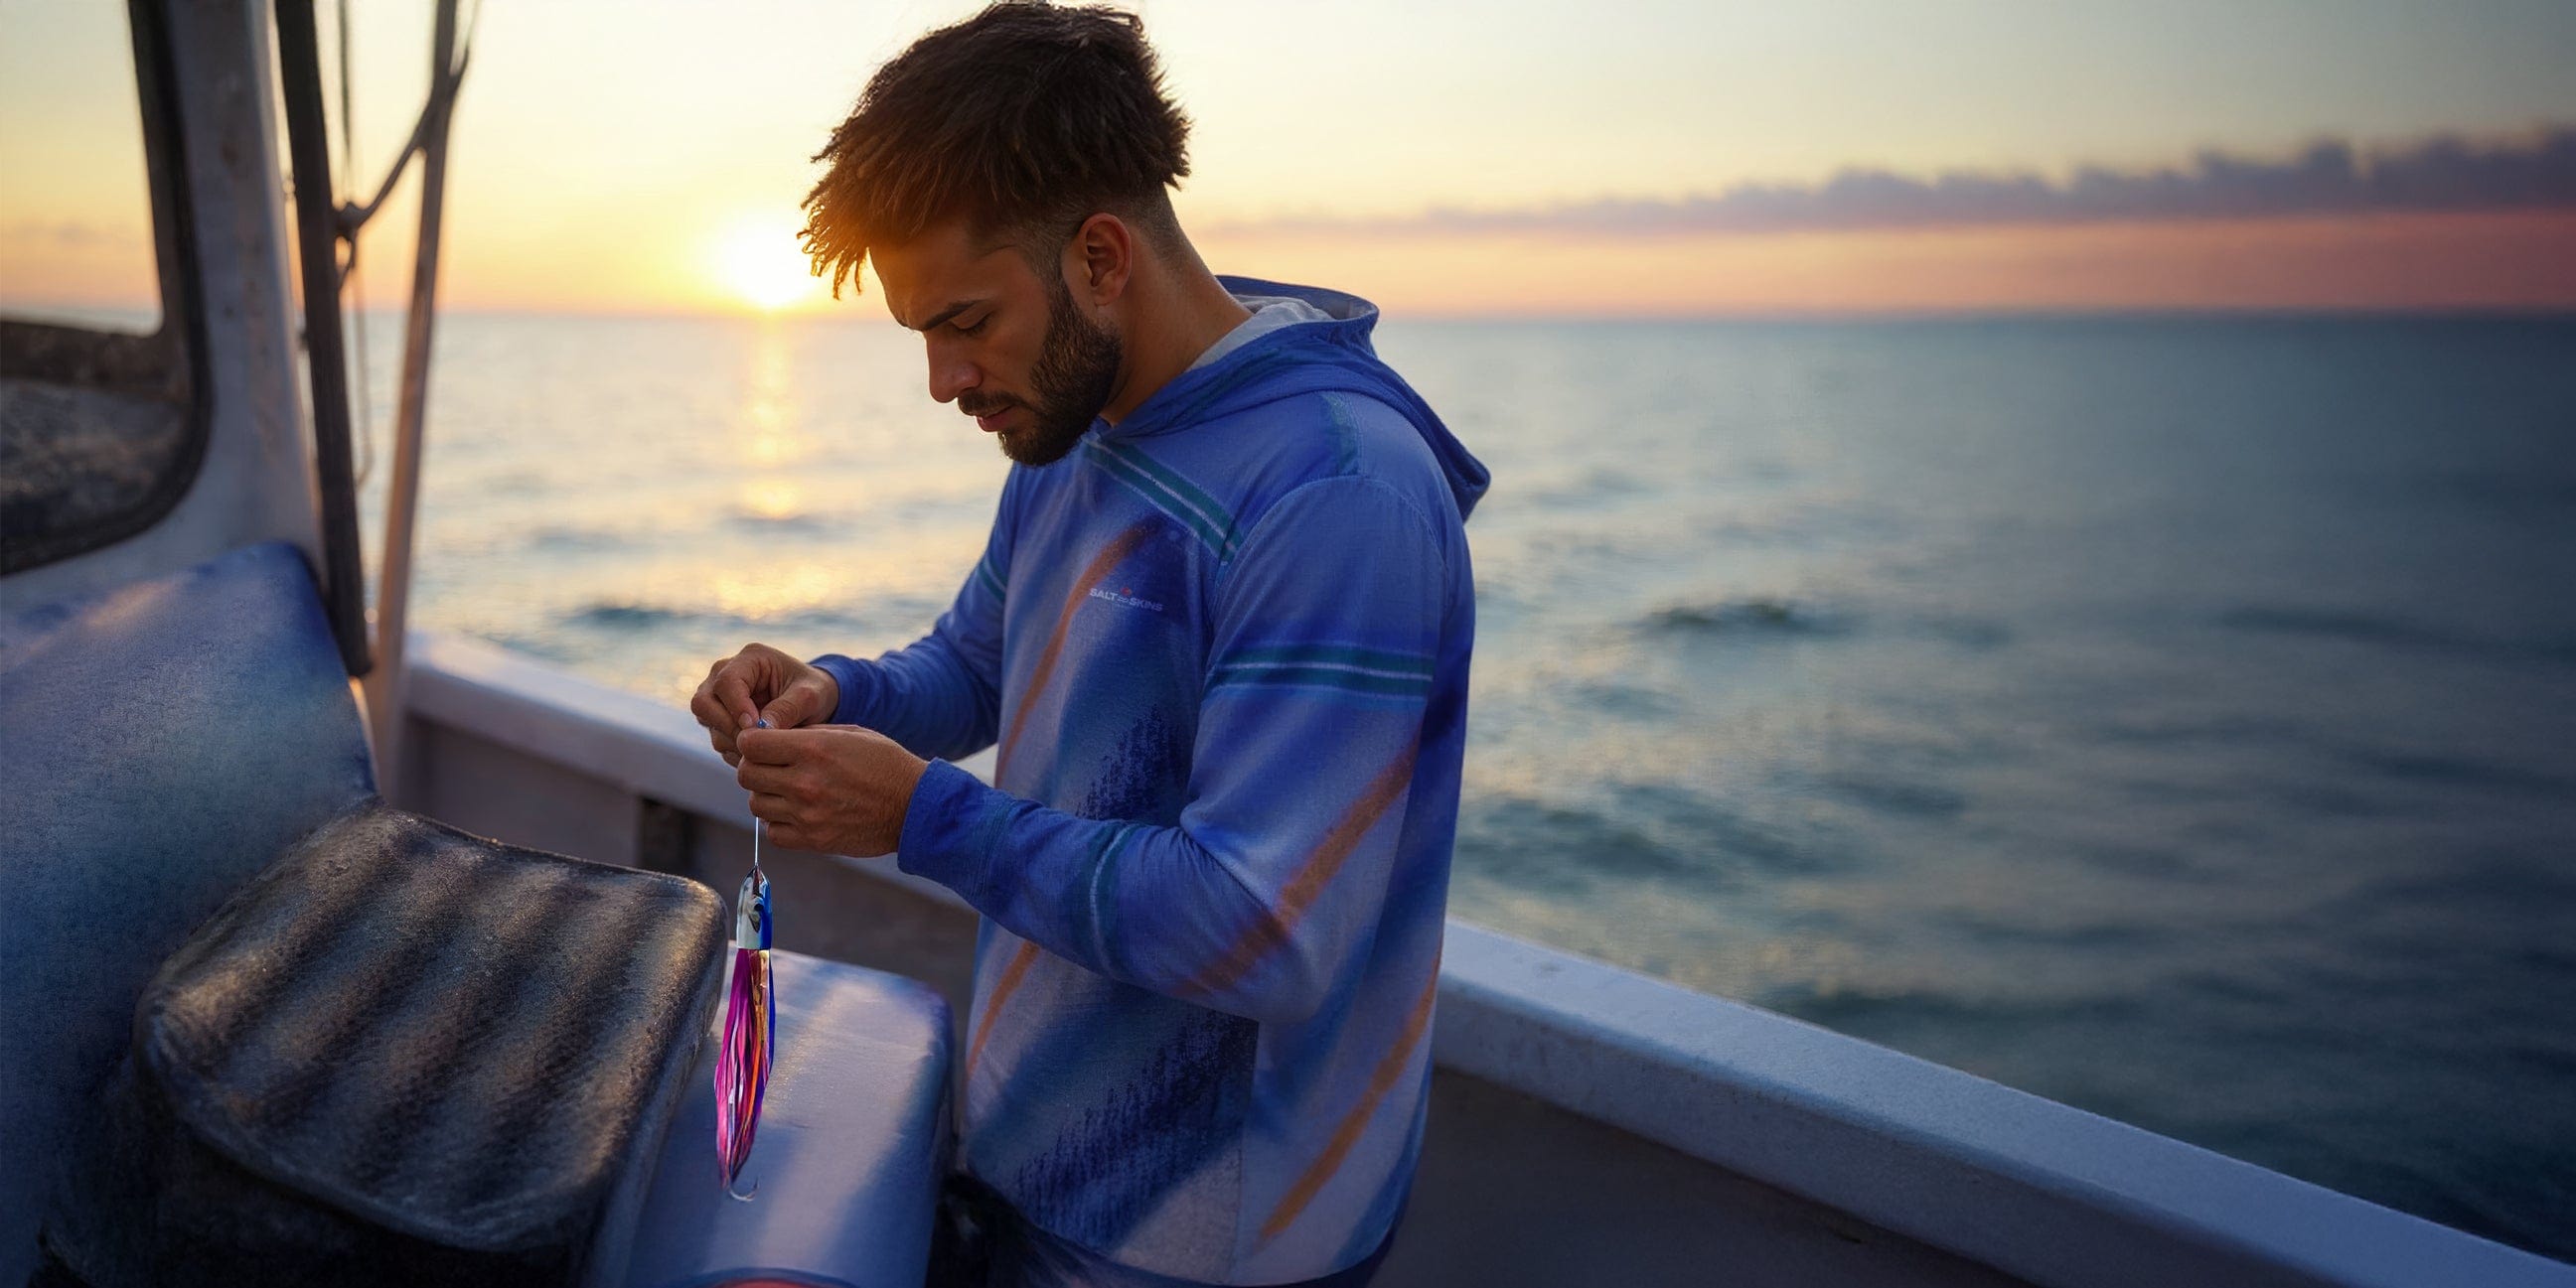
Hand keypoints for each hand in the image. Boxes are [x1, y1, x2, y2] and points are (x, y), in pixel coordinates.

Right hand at [691, 643, 840, 765]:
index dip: (736, 707)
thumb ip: (787, 709)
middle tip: (756, 742)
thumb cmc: (814, 691)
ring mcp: (717, 696)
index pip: (726, 682)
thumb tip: (762, 730)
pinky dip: (735, 749)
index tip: (755, 726)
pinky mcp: (718, 718)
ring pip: (706, 723)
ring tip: (765, 748)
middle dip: (727, 726)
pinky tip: (761, 752)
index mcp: (750, 658)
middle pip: (703, 702)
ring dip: (732, 740)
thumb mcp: (810, 696)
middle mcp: (725, 673)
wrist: (812, 703)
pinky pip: (716, 738)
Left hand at [735, 723, 927, 856]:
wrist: (914, 806)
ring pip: (756, 804)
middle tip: (772, 767)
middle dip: (755, 767)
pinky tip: (796, 812)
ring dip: (766, 796)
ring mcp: (808, 815)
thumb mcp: (849, 734)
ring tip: (788, 790)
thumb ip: (806, 734)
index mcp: (814, 749)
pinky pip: (773, 832)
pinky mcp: (814, 840)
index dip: (752, 741)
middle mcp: (806, 782)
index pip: (751, 744)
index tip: (762, 744)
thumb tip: (770, 736)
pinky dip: (778, 823)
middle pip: (747, 775)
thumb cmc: (885, 763)